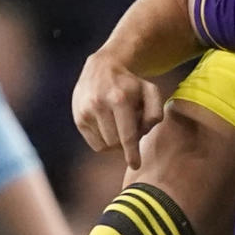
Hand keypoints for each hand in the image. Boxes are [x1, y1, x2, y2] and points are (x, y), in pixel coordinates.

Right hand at [72, 51, 164, 169]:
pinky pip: (95, 143)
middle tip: (132, 130)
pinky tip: (110, 127)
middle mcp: (99, 105)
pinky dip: (105, 141)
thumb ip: (155, 112)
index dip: (132, 153)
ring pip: (104, 145)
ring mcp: (86, 112)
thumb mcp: (150, 91)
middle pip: (115, 143)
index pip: (127, 135)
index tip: (135, 166)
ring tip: (120, 126)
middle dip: (126, 143)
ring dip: (116, 143)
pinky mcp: (78, 118)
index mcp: (119, 99)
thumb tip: (144, 133)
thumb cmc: (130, 84)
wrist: (101, 68)